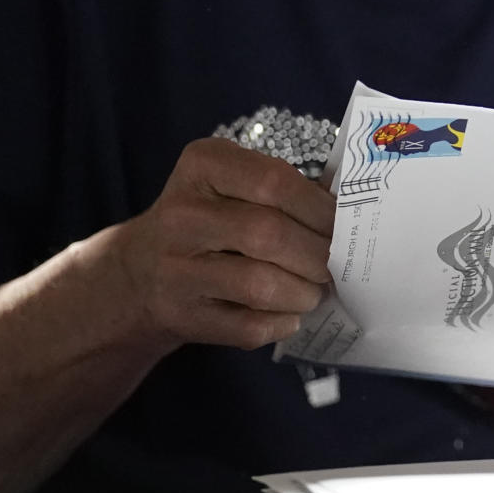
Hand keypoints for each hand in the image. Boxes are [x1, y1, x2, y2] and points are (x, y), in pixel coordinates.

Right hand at [110, 137, 334, 350]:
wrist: (140, 274)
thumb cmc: (210, 223)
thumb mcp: (234, 187)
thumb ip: (287, 192)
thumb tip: (353, 213)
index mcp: (202, 166)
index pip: (275, 181)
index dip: (320, 209)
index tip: (344, 226)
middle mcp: (182, 214)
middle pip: (270, 235)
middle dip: (318, 256)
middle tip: (335, 267)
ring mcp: (176, 269)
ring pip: (260, 285)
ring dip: (303, 294)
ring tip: (313, 292)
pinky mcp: (181, 316)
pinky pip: (248, 327)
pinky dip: (281, 324)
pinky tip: (287, 315)